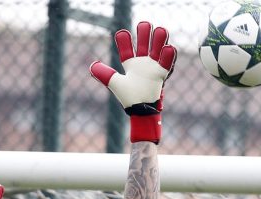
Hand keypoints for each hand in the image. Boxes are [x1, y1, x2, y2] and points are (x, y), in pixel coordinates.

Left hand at [89, 21, 176, 143]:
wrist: (141, 111)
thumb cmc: (129, 98)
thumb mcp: (115, 83)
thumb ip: (104, 74)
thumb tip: (92, 65)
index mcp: (131, 64)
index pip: (127, 49)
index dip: (125, 41)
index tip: (122, 34)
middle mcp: (143, 63)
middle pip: (145, 44)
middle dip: (145, 34)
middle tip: (144, 25)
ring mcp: (153, 67)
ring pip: (158, 49)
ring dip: (159, 40)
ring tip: (160, 30)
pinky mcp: (161, 74)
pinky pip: (167, 63)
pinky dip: (168, 56)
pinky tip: (168, 48)